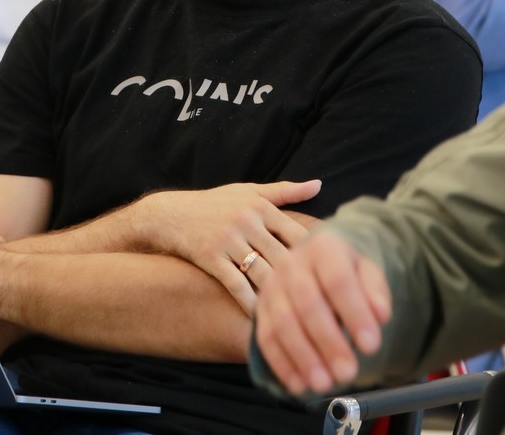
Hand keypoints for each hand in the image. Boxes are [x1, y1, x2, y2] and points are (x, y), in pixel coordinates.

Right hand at [139, 180, 320, 314]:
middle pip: (284, 256)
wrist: (170, 215)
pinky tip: (264, 320)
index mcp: (261, 206)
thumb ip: (285, 191)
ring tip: (301, 318)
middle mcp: (247, 221)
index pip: (298, 234)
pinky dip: (251, 304)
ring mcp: (229, 239)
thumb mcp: (249, 191)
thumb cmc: (214, 204)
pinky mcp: (211, 257)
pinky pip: (237, 285)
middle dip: (305, 282)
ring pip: (263, 273)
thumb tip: (319, 184)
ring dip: (281, 296)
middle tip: (326, 306)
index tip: (334, 277)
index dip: (317, 257)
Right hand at [254, 232, 390, 395]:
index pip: (338, 280)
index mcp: (324, 248)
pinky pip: (266, 338)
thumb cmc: (346, 272)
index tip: (372, 346)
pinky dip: (281, 364)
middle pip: (307, 303)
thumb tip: (380, 314)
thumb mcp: (367, 272)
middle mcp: (292, 264)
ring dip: (303, 357)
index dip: (354, 314)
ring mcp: (272, 286)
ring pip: (283, 323)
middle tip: (348, 372)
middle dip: (328, 341)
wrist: (316, 263)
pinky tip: (299, 384)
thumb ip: (375, 291)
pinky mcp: (260, 309)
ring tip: (324, 383)